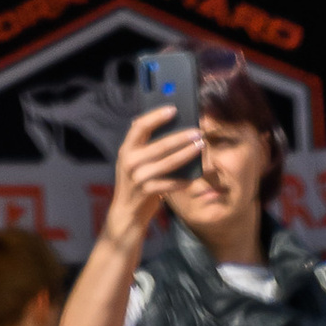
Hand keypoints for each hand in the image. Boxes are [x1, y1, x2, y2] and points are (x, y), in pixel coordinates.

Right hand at [99, 108, 202, 251]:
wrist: (126, 216)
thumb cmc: (135, 186)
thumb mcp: (135, 164)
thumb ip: (146, 149)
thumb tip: (172, 131)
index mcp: (126, 149)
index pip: (139, 126)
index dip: (156, 116)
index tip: (173, 109)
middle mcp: (129, 161)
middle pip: (159, 144)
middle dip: (180, 137)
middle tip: (197, 131)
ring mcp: (136, 178)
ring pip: (167, 163)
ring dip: (186, 154)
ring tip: (200, 147)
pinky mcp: (145, 193)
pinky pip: (169, 184)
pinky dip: (182, 180)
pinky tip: (194, 176)